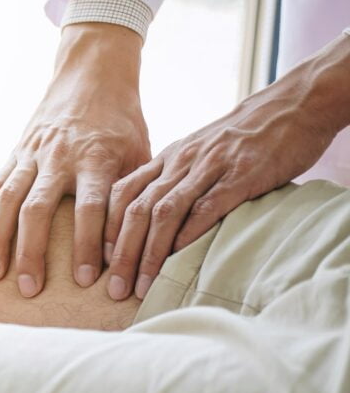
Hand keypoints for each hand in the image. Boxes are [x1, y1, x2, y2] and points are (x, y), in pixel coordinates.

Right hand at [0, 23, 149, 296]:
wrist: (91, 75)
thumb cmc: (123, 123)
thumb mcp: (140, 153)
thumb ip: (135, 195)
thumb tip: (142, 246)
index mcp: (96, 158)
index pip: (90, 208)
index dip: (89, 245)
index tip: (87, 281)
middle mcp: (59, 157)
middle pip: (38, 209)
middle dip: (32, 252)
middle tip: (30, 290)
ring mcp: (31, 155)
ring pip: (8, 200)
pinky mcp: (14, 154)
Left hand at [104, 33, 349, 300]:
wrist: (292, 104)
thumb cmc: (244, 136)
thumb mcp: (199, 151)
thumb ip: (178, 179)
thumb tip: (157, 218)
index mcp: (168, 158)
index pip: (122, 193)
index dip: (107, 229)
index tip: (99, 261)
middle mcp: (180, 162)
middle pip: (136, 210)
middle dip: (121, 253)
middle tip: (112, 288)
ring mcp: (209, 168)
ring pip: (164, 212)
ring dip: (148, 253)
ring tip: (141, 285)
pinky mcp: (240, 175)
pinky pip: (206, 207)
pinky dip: (188, 234)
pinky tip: (177, 259)